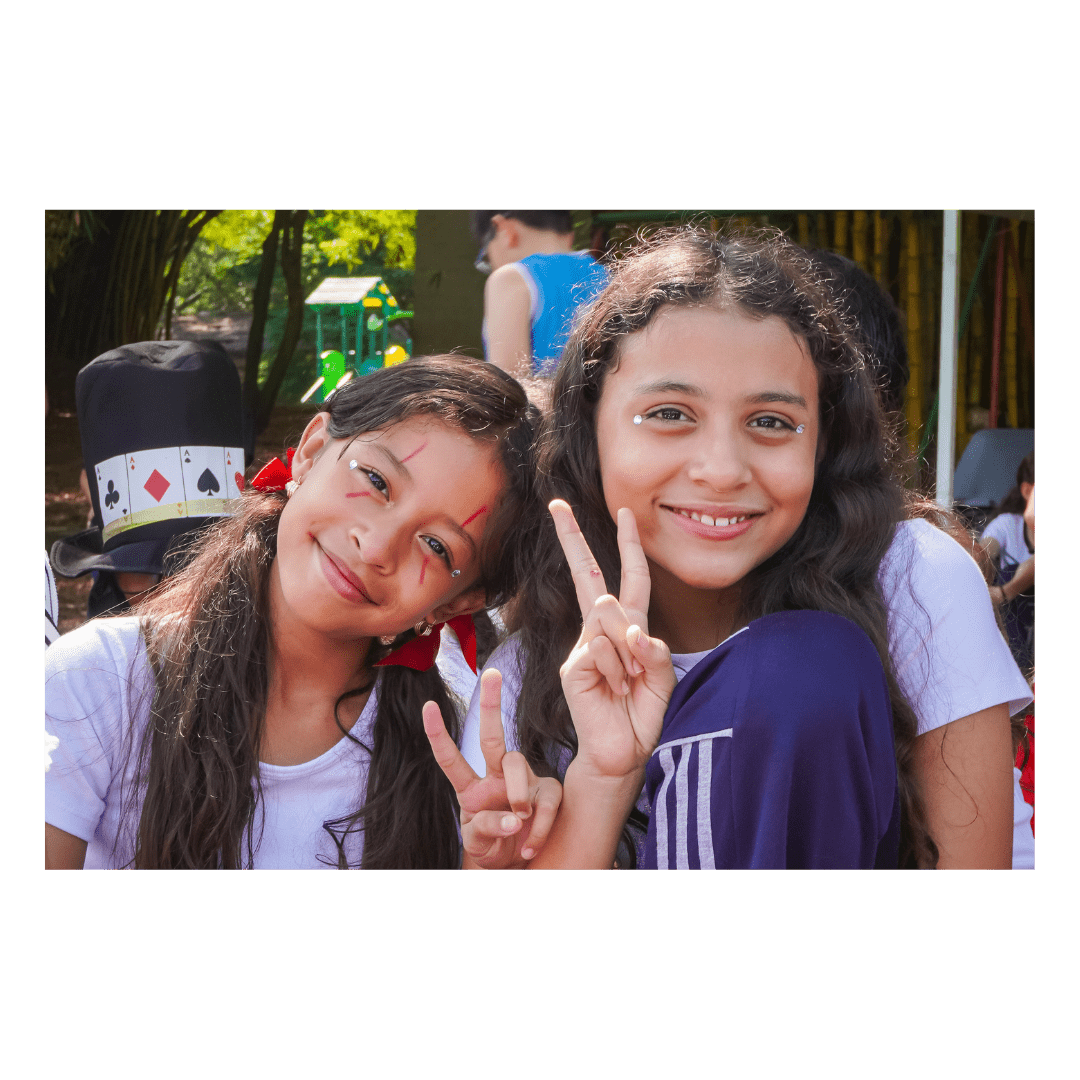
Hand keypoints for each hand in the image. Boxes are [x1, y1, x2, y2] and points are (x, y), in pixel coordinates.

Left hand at [423, 668, 561, 868]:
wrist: (518, 865)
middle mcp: (496, 777)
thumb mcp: (479, 845)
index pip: (450, 759)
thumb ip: (486, 830)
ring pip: (516, 763)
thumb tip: (514, 818)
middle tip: (491, 673)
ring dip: (517, 794)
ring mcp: (524, 781)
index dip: (438, 734)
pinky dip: (541, 826)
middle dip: (490, 704)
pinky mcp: (548, 793)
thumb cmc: (493, 848)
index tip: (428, 705)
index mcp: (471, 789)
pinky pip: (547, 799)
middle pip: (491, 738)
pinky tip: (531, 845)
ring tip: (519, 821)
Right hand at [549, 499, 675, 781]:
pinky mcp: (572, 666)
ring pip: (611, 617)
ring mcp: (583, 647)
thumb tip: (626, 624)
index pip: (629, 578)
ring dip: (632, 654)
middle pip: (589, 575)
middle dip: (573, 538)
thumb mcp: (662, 679)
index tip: (625, 513)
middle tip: (556, 504)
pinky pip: (601, 647)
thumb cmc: (642, 716)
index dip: (628, 546)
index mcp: (627, 629)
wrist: (623, 754)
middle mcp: (601, 632)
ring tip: (630, 686)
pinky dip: (619, 669)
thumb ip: (653, 649)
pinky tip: (616, 691)